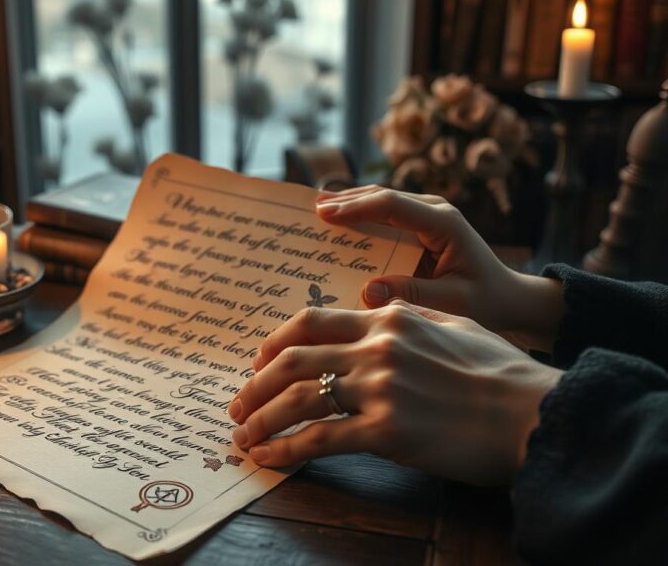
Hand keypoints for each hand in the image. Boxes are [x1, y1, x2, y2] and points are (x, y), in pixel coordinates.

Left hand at [231, 302, 562, 485]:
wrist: (536, 412)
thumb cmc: (501, 373)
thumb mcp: (453, 325)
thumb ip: (407, 319)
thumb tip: (376, 315)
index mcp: (390, 317)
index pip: (311, 321)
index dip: (274, 343)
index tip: (258, 363)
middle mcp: (377, 346)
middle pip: (290, 359)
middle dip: (254, 384)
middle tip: (237, 404)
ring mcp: (380, 387)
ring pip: (295, 398)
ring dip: (260, 418)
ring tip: (243, 436)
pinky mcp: (387, 430)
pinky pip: (319, 438)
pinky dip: (285, 449)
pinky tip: (267, 458)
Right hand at [316, 186, 562, 351]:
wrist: (510, 299)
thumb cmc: (486, 303)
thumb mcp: (453, 304)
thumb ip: (412, 295)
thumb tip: (366, 290)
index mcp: (444, 223)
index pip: (392, 206)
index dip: (356, 208)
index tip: (324, 214)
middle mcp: (435, 211)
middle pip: (382, 196)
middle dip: (345, 201)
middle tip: (310, 209)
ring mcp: (427, 215)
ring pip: (381, 201)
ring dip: (349, 204)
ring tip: (315, 209)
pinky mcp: (420, 226)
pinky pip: (385, 216)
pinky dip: (360, 216)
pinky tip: (337, 221)